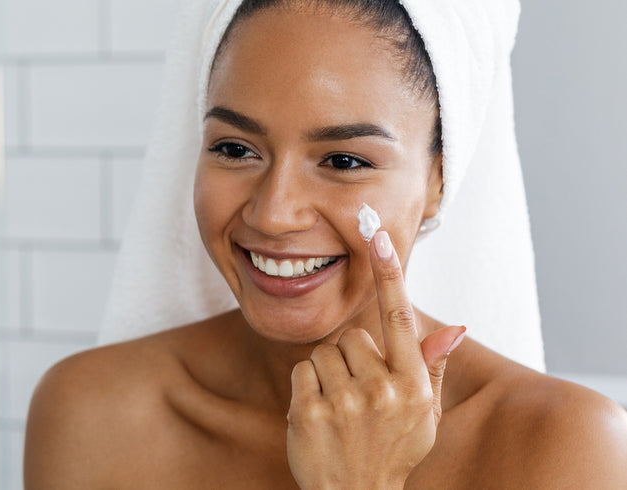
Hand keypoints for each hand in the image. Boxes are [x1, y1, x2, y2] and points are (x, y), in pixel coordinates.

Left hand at [286, 230, 465, 488]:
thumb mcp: (424, 415)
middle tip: (358, 394)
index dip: (389, 272)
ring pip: (325, 350)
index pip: (400, 316)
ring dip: (328, 372)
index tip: (377, 234)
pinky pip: (302, 369)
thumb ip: (433, 368)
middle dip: (352, 357)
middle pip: (353, 335)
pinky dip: (306, 386)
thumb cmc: (392, 450)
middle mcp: (382, 390)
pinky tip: (319, 414)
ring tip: (340, 406)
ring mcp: (344, 401)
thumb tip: (455, 328)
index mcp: (414, 385)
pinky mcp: (310, 411)